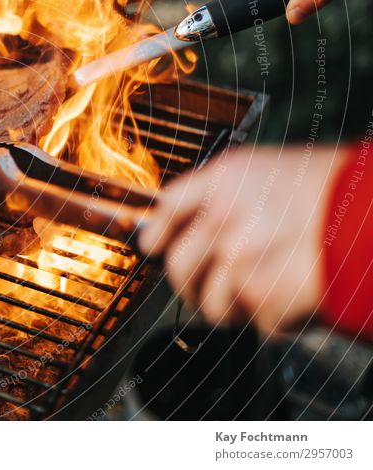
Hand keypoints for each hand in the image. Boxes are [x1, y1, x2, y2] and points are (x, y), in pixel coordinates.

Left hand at [138, 146, 350, 334]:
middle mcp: (221, 217)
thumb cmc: (339, 191)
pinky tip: (299, 296)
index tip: (154, 245)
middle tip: (208, 289)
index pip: (166, 209)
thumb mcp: (276, 170)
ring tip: (265, 294)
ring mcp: (237, 259)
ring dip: (233, 308)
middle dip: (190, 284)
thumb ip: (231, 193)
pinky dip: (277, 319)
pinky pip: (256, 322)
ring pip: (210, 303)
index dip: (157, 232)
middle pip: (178, 265)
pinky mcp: (261, 296)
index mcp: (223, 180)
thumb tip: (201, 219)